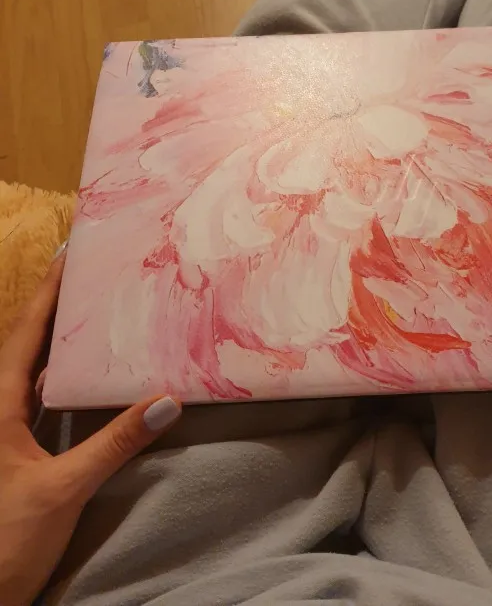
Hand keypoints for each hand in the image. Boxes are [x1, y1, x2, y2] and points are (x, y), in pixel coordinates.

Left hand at [0, 251, 181, 605]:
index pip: (24, 335)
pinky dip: (60, 373)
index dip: (47, 293)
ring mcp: (1, 430)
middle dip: (54, 304)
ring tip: (92, 309)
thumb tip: (169, 401)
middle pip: (25, 343)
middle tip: (89, 272)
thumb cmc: (4, 543)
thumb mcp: (63, 489)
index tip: (69, 255)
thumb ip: (114, 443)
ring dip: (57, 337)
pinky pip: (35, 396)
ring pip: (29, 369)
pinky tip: (83, 372)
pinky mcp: (11, 449)